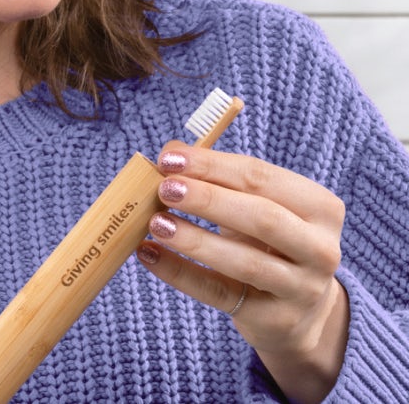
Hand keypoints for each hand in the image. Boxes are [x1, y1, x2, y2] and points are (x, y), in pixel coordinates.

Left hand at [136, 142, 348, 402]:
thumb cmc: (270, 243)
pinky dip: (180, 273)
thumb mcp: (256, 206)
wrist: (301, 310)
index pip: (262, 177)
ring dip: (195, 239)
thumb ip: (218, 177)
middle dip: (208, 200)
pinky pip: (219, 293)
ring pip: (244, 262)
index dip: (213, 165)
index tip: (169, 158)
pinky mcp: (275, 320)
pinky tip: (149, 254)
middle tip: (165, 189)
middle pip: (262, 217)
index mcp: (321, 207)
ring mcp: (302, 289)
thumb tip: (172, 151)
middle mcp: (321, 248)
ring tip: (156, 223)